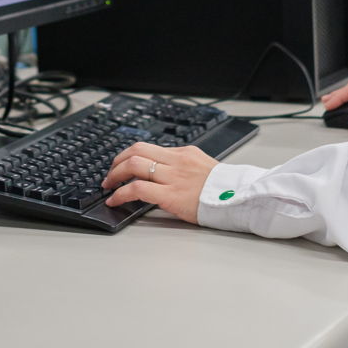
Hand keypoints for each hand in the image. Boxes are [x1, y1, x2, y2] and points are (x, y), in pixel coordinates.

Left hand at [101, 142, 218, 223]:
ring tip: (108, 186)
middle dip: (117, 161)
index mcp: (184, 153)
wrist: (239, 199)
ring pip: (134, 165)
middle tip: (110, 174)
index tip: (121, 165)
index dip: (128, 156)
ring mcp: (173, 177)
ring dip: (115, 175)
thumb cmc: (224, 189)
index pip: (148, 147)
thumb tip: (163, 171)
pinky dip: (121, 194)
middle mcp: (176, 161)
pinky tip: (115, 200)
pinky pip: (138, 189)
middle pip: (136, 150)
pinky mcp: (171, 195)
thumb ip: (183, 166)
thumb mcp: (203, 167)